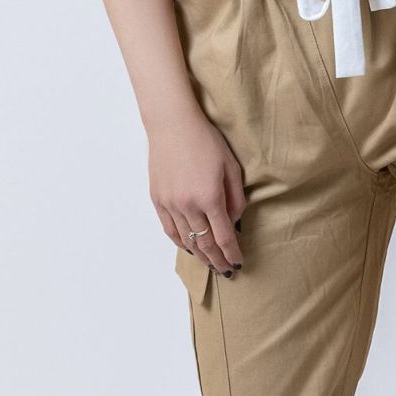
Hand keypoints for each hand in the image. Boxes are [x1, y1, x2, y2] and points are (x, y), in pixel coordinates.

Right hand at [148, 107, 245, 276]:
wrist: (172, 125)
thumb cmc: (206, 141)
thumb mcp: (230, 167)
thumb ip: (235, 198)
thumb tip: (234, 222)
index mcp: (210, 197)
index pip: (223, 236)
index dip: (231, 253)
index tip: (238, 263)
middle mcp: (188, 205)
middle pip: (205, 244)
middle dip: (217, 261)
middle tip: (226, 271)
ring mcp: (170, 204)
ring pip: (186, 240)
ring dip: (200, 255)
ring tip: (210, 262)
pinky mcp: (158, 199)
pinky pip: (169, 230)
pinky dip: (181, 242)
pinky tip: (189, 247)